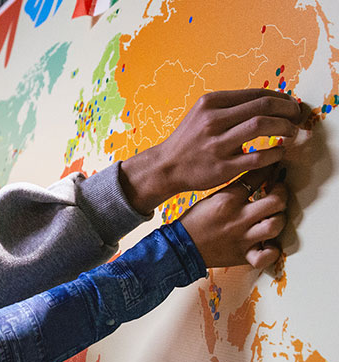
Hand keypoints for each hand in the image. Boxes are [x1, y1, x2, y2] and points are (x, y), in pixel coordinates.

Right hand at [120, 89, 304, 213]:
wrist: (166, 167)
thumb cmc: (188, 141)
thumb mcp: (202, 114)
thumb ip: (230, 107)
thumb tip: (267, 102)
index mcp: (210, 103)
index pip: (256, 93)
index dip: (281, 98)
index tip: (290, 105)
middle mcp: (212, 120)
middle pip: (263, 106)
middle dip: (288, 110)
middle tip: (296, 117)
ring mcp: (217, 144)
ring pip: (262, 126)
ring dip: (285, 127)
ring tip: (292, 132)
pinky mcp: (222, 166)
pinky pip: (258, 156)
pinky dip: (276, 152)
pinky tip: (280, 152)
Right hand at [180, 165, 286, 268]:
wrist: (179, 247)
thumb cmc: (194, 222)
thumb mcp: (210, 199)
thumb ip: (233, 191)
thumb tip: (255, 180)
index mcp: (227, 200)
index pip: (256, 176)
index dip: (269, 169)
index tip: (274, 167)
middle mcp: (238, 218)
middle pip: (276, 201)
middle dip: (281, 192)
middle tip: (278, 190)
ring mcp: (242, 238)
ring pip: (275, 225)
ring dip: (280, 218)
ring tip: (275, 216)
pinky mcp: (242, 255)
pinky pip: (267, 256)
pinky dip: (272, 251)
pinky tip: (269, 244)